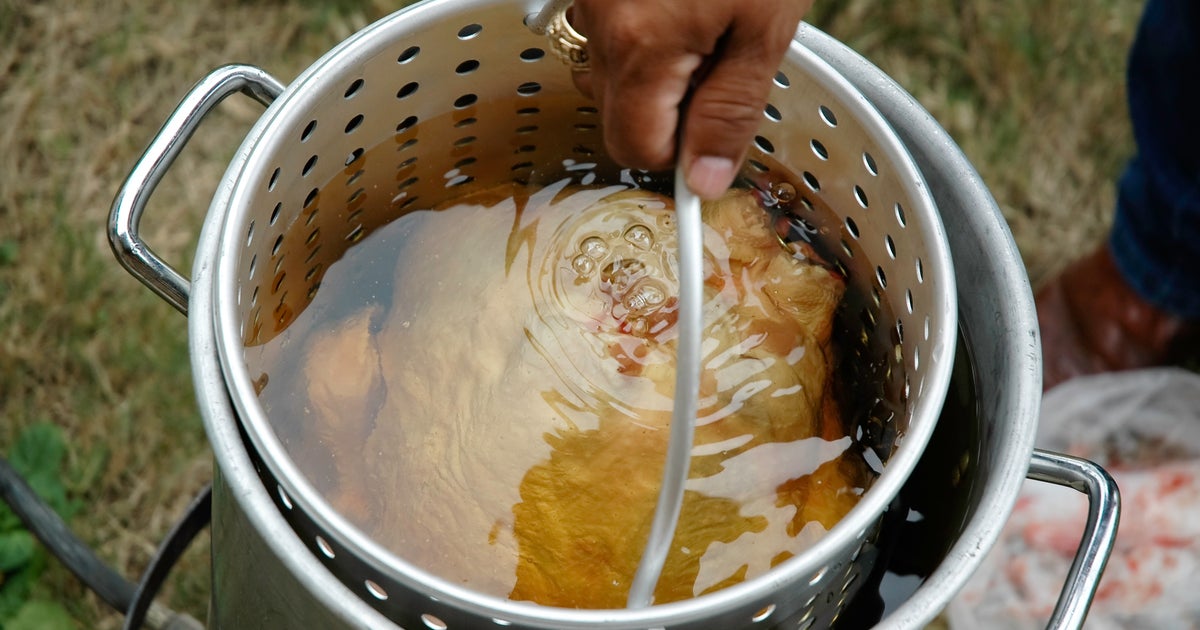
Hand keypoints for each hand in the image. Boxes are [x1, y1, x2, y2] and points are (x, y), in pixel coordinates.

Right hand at [569, 0, 812, 198]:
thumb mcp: (764, 26)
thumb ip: (730, 111)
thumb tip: (703, 180)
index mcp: (641, 46)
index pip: (637, 147)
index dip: (681, 151)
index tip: (713, 138)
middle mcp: (599, 22)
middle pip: (618, 111)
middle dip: (670, 106)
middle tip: (724, 59)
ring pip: (611, 71)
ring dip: (657, 67)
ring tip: (707, 16)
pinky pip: (608, 29)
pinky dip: (644, 30)